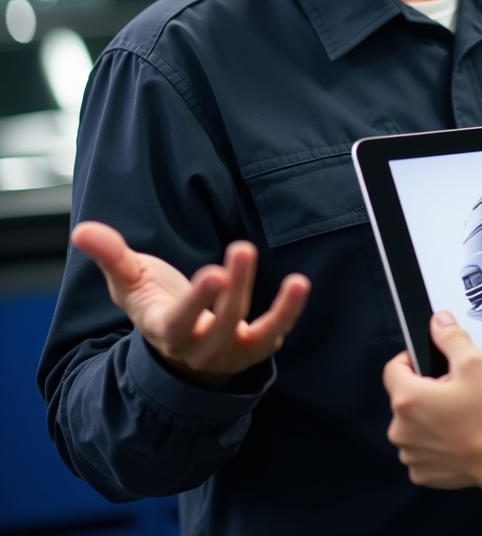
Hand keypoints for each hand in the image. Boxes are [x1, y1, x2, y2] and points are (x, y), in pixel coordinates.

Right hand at [71, 221, 310, 386]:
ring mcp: (229, 352)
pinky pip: (276, 333)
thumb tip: (81, 230)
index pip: (181, 320)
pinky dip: (289, 313)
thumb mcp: (130, 282)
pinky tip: (299, 286)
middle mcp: (199, 348)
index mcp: (166, 331)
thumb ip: (111, 256)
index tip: (214, 273)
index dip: (198, 300)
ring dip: (278, 310)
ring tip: (297, 282)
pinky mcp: (254, 348)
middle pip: (221, 324)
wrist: (178, 349)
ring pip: (254, 334)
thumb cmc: (155, 305)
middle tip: (242, 249)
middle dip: (235, 291)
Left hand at [384, 311, 481, 498]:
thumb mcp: (476, 363)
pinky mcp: (424, 473)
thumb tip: (438, 321)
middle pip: (406, 397)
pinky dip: (437, 442)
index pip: (393, 368)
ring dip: (431, 417)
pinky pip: (423, 449)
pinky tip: (460, 437)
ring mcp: (411, 455)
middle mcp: (401, 430)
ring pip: (414, 423)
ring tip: (462, 415)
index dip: (412, 359)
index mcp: (408, 399)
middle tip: (458, 390)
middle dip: (428, 390)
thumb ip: (451, 338)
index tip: (432, 362)